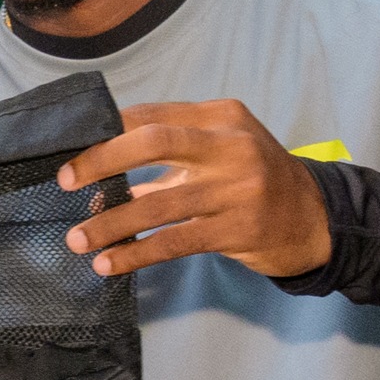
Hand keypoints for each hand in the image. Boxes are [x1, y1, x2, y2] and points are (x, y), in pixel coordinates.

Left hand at [61, 102, 327, 281]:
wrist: (316, 219)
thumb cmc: (256, 181)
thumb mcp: (223, 150)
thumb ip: (171, 155)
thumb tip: (100, 178)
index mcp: (222, 117)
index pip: (153, 114)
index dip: (107, 130)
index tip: (72, 149)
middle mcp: (231, 146)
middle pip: (153, 142)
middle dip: (102, 160)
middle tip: (64, 179)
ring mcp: (238, 188)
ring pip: (159, 203)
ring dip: (111, 223)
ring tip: (77, 239)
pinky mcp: (238, 229)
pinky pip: (174, 242)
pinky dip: (136, 254)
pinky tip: (109, 264)